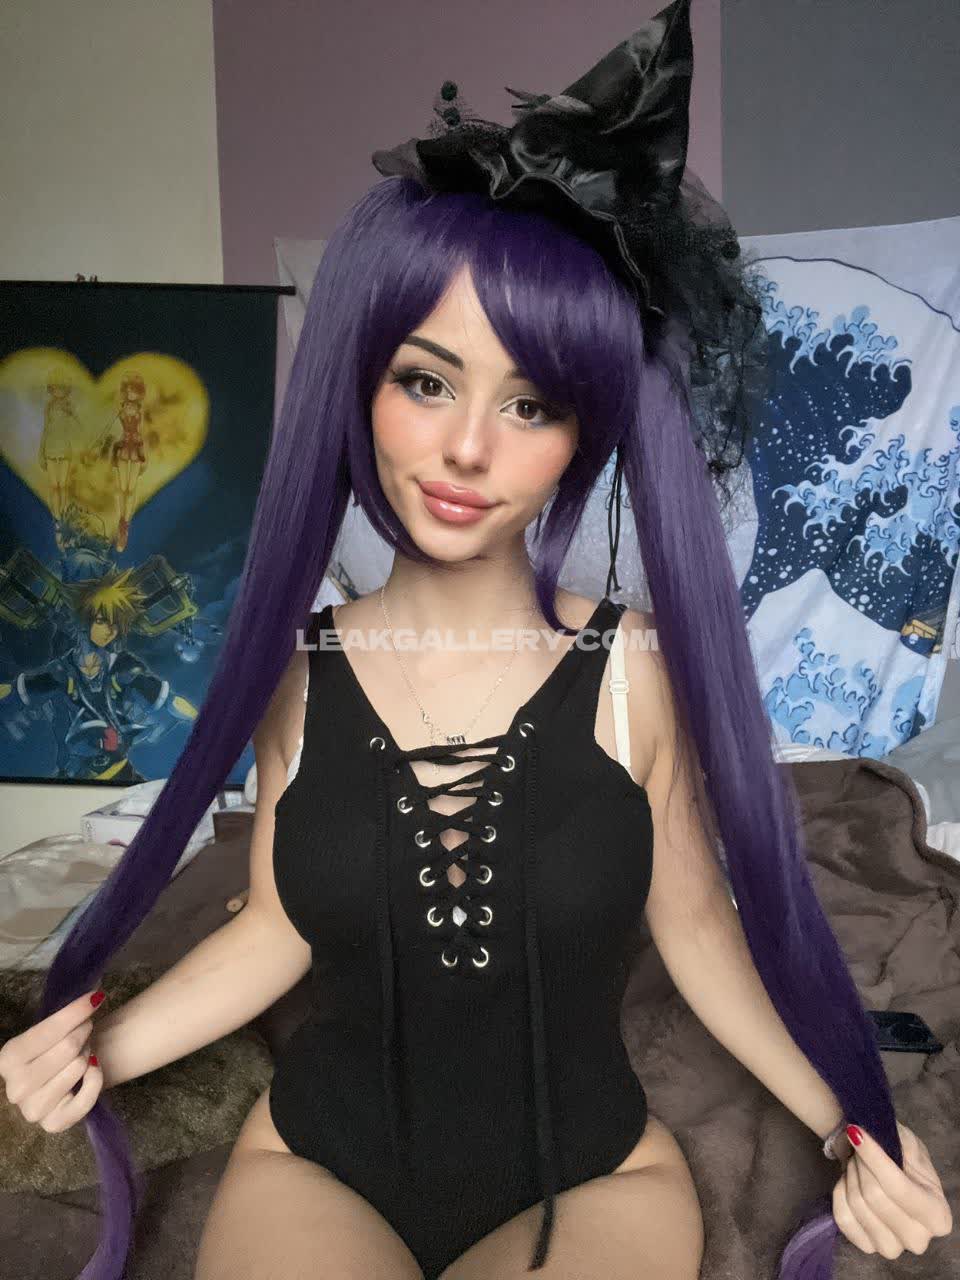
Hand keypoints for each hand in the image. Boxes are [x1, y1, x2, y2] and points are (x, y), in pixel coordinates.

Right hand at [0, 988, 106, 1132]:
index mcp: (8, 1058)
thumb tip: (95, 996)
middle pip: (68, 1048)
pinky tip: (93, 1070)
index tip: (96, 998)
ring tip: (84, 1053)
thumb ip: (66, 1015)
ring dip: (88, 1055)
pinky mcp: (53, 1125)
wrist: (61, 1079)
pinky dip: (96, 1080)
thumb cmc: (55, 1049)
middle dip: (84, 1032)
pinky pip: (86, 1099)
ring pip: (78, 1068)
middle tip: (86, 1030)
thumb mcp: (50, 1031)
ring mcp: (32, 1110)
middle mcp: (15, 1088)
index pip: (48, 1029)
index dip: (77, 1011)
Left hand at [833, 1121, 952, 1258]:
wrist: (887, 1177)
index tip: (857, 1132)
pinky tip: (846, 1182)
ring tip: (855, 1163)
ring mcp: (892, 1247)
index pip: (899, 1188)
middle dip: (861, 1165)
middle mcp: (919, 1239)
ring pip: (857, 1205)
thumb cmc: (904, 1160)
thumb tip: (865, 1138)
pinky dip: (839, 1193)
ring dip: (850, 1176)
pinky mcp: (867, 1247)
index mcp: (938, 1216)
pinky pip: (842, 1218)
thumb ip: (894, 1142)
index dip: (874, 1159)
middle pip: (875, 1197)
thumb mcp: (909, 1144)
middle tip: (859, 1148)